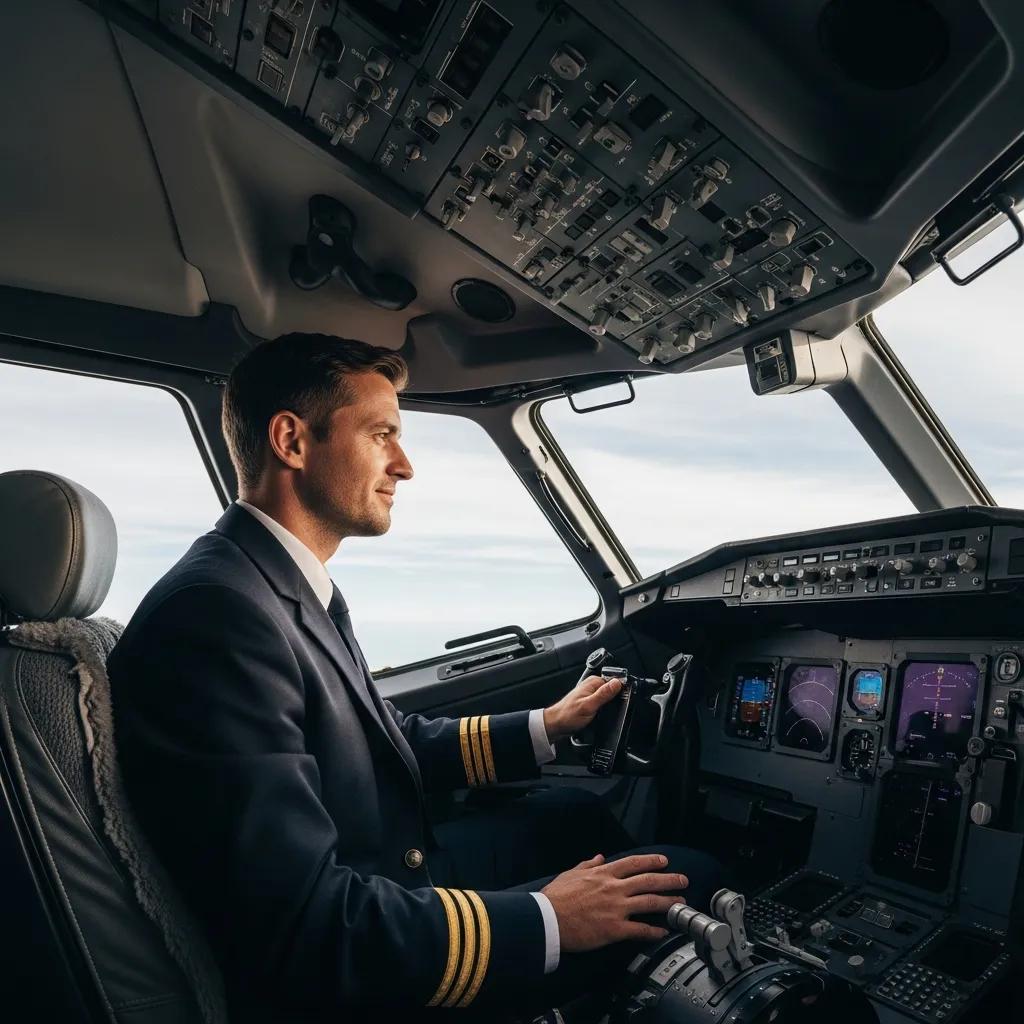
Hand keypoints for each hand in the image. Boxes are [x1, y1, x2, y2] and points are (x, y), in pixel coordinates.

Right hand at [541, 853, 687, 950]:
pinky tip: (663, 932)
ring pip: (649, 902)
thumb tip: (597, 857)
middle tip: (683, 880)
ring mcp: (616, 908)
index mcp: (602, 874)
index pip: (632, 864)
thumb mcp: (570, 874)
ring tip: (680, 903)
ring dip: (668, 902)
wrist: (547, 919)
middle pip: (647, 881)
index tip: (663, 861)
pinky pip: (640, 929)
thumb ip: (587, 865)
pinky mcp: (614, 929)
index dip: (650, 861)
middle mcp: (613, 888)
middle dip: (668, 880)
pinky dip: (653, 931)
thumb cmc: (555, 897)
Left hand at [543, 675, 622, 743]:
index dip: (620, 692)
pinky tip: (600, 716)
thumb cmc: (568, 715)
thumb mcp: (589, 705)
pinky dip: (603, 710)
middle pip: (612, 691)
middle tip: (606, 711)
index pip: (615, 682)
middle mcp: (592, 686)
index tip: (621, 701)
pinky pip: (602, 704)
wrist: (556, 725)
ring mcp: (591, 695)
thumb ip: (604, 694)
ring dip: (608, 707)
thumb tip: (617, 682)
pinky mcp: (590, 703)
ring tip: (601, 714)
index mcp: (593, 682)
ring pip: (608, 699)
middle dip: (614, 701)